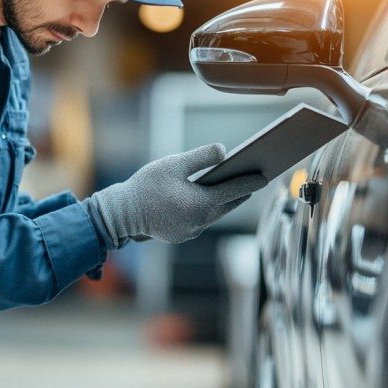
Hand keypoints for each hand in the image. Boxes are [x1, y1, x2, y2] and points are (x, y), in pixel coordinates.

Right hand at [85, 144, 266, 245]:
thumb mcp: (174, 164)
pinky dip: (208, 209)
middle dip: (241, 192)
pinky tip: (210, 199)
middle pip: (229, 205)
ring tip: (235, 188)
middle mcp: (201, 221)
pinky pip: (201, 220)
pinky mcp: (182, 235)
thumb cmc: (146, 186)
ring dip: (225, 201)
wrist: (122, 214)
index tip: (265, 175)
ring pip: (216, 214)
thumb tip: (224, 152)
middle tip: (255, 179)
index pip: (234, 190)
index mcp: (202, 203)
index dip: (251, 181)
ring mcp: (192, 231)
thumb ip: (201, 157)